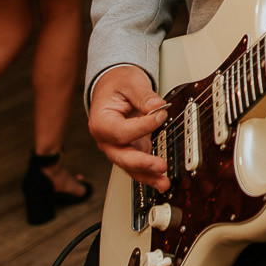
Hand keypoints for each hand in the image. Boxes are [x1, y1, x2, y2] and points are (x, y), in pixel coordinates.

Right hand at [88, 64, 169, 190]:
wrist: (113, 87)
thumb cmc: (117, 84)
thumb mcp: (130, 82)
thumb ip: (143, 95)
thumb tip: (158, 107)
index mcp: (101, 122)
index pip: (121, 132)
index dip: (142, 126)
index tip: (161, 115)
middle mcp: (107, 140)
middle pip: (122, 157)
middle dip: (142, 163)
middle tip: (160, 165)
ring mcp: (118, 148)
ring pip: (130, 167)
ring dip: (148, 176)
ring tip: (164, 183)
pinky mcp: (131, 150)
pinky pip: (138, 166)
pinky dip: (150, 175)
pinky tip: (162, 182)